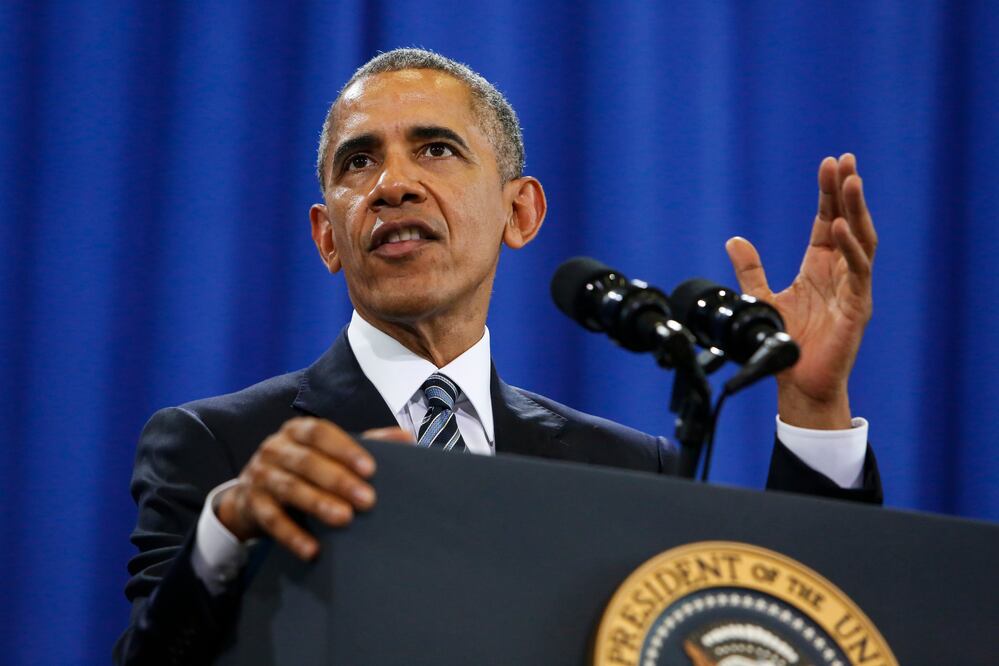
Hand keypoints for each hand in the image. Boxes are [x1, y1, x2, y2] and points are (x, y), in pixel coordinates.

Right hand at [216, 417, 413, 559]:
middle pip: (307, 462)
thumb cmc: (302, 469)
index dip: (345, 449)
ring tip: (344, 519)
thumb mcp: (327, 452)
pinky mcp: (252, 505)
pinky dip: (292, 535)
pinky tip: (313, 550)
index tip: (370, 469)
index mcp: (297, 431)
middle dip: (338, 480)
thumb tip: (406, 437)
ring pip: (290, 489)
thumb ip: (366, 443)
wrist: (249, 496)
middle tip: (367, 500)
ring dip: (318, 504)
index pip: (320, 433)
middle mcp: (275, 449)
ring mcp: (260, 476)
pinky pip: (272, 521)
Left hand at [725, 154, 876, 428]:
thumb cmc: (786, 344)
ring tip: (850, 182)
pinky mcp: (858, 307)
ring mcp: (853, 289)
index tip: (829, 164)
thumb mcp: (762, 298)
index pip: (827, 221)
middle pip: (849, 223)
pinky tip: (838, 227)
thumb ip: (750, 269)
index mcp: (821, 268)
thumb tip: (733, 238)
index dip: (828, 194)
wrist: (797, 384)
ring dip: (855, 211)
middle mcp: (841, 274)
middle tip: (845, 160)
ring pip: (862, 241)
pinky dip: (850, 248)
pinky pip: (858, 272)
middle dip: (847, 191)